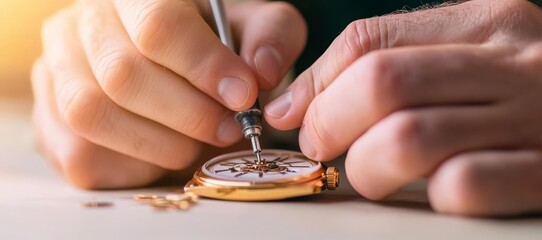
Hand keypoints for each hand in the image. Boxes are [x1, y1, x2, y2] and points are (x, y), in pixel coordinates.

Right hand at [32, 0, 305, 187]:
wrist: (168, 67)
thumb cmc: (212, 47)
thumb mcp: (250, 29)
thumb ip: (271, 37)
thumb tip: (261, 71)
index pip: (159, 25)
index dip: (204, 67)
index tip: (244, 97)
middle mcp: (83, 24)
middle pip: (122, 74)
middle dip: (189, 114)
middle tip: (229, 129)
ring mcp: (56, 70)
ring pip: (92, 114)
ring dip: (160, 143)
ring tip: (196, 145)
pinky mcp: (48, 120)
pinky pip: (81, 155)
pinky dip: (133, 165)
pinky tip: (161, 153)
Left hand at [264, 0, 541, 215]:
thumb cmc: (532, 97)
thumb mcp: (474, 56)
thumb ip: (394, 63)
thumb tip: (296, 103)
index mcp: (487, 19)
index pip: (370, 39)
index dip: (317, 82)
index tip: (295, 114)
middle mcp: (514, 60)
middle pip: (382, 82)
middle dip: (329, 123)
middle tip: (324, 147)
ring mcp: (536, 116)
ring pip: (408, 138)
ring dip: (367, 167)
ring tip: (372, 173)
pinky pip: (459, 186)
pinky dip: (426, 195)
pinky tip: (431, 193)